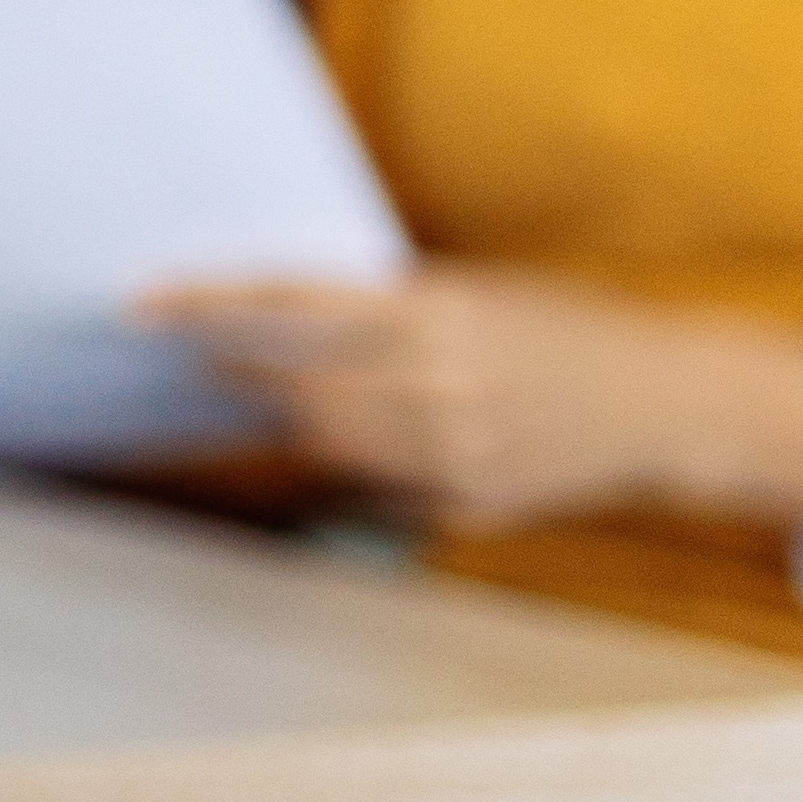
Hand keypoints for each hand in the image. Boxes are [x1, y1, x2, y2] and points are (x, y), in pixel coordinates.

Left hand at [149, 267, 802, 535]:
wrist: (664, 403)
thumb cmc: (561, 328)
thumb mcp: (477, 293)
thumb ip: (386, 310)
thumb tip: (282, 322)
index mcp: (434, 314)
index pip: (289, 305)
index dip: (205, 306)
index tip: (139, 303)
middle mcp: (434, 388)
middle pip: (291, 387)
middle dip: (239, 368)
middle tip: (197, 348)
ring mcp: (448, 457)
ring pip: (322, 443)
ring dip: (292, 417)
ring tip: (282, 389)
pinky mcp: (461, 508)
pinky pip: (369, 489)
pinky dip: (352, 462)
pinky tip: (371, 438)